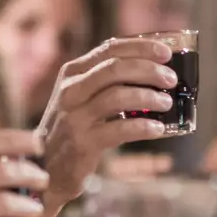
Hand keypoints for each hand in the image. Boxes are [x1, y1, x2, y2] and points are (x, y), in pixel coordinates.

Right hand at [33, 37, 175, 211]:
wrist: (45, 168)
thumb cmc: (72, 129)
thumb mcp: (80, 97)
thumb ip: (105, 81)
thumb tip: (152, 71)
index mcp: (73, 73)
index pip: (110, 50)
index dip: (141, 48)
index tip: (166, 53)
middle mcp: (71, 91)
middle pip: (115, 69)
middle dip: (149, 71)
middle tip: (171, 80)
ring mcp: (75, 117)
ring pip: (118, 96)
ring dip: (149, 98)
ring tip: (166, 103)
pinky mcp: (82, 143)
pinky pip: (119, 129)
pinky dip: (142, 127)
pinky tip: (157, 129)